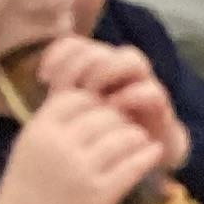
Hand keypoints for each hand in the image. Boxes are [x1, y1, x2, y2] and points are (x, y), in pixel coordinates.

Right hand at [0, 91, 164, 203]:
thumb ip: (54, 126)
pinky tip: (154, 152)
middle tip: (127, 127)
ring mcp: (83, 170)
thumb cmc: (25, 191)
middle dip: (120, 118)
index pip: (77, 97)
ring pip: (124, 136)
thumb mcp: (28, 148)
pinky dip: (149, 155)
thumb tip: (89, 102)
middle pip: (105, 114)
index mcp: (39, 130)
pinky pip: (134, 165)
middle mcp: (61, 145)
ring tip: (141, 140)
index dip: (94, 101)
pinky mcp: (102, 194)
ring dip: (137, 136)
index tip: (102, 111)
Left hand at [33, 36, 189, 171]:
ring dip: (108, 73)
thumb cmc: (100, 135)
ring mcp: (143, 84)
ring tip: (93, 96)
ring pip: (132, 58)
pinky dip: (131, 97)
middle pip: (102, 48)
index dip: (58, 54)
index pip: (76, 44)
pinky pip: (151, 90)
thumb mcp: (73, 115)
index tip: (43, 78)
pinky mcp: (160, 106)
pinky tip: (114, 109)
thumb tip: (43, 77)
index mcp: (96, 67)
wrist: (137, 159)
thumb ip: (61, 95)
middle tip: (69, 89)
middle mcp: (121, 70)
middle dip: (81, 65)